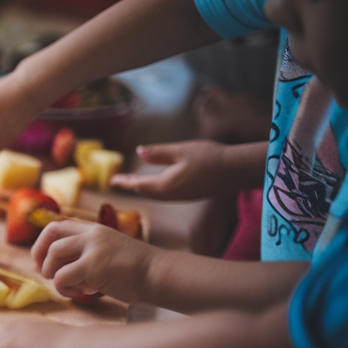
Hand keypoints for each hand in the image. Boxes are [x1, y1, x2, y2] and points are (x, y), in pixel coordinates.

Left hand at [31, 220, 156, 302]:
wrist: (157, 274)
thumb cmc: (133, 270)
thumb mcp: (107, 251)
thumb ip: (84, 253)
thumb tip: (53, 267)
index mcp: (93, 229)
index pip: (56, 226)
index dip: (41, 243)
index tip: (41, 260)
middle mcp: (91, 234)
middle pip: (50, 239)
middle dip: (40, 259)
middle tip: (45, 274)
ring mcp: (93, 248)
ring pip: (53, 257)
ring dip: (54, 276)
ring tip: (71, 286)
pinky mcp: (94, 266)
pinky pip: (62, 278)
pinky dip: (64, 289)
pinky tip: (80, 292)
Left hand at [109, 140, 244, 199]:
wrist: (235, 170)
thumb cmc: (209, 157)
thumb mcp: (181, 150)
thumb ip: (158, 153)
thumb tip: (139, 152)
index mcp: (165, 184)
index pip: (138, 184)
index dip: (124, 181)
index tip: (112, 180)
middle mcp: (171, 195)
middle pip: (145, 191)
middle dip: (131, 185)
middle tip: (119, 181)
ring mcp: (181, 197)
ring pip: (155, 194)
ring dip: (143, 188)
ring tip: (133, 182)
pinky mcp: (190, 195)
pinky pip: (166, 194)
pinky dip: (155, 189)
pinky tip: (157, 184)